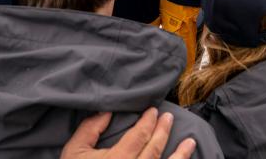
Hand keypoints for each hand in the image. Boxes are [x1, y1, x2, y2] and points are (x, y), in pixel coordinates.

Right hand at [61, 107, 196, 158]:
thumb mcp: (74, 151)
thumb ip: (90, 129)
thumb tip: (107, 111)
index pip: (139, 136)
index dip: (148, 122)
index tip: (153, 111)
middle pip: (154, 149)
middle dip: (163, 131)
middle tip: (169, 117)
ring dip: (180, 155)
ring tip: (190, 142)